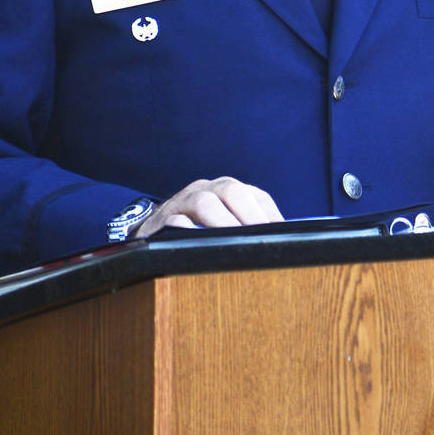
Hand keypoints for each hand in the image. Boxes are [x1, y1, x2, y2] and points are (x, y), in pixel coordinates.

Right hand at [137, 176, 283, 236]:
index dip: (270, 214)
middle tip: (261, 238)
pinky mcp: (159, 221)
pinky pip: (173, 221)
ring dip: (223, 223)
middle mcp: (204, 190)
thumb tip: (278, 243)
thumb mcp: (223, 225)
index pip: (255, 195)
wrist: (150, 234)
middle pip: (230, 190)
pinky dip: (187, 230)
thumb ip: (246, 229)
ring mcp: (180, 203)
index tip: (283, 234)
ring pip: (203, 202)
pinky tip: (199, 245)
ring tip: (235, 243)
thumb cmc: (196, 232)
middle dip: (250, 215)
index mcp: (225, 190)